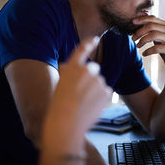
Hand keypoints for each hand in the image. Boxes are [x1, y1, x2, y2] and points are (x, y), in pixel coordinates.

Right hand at [41, 37, 111, 164]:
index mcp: (71, 68)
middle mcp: (86, 70)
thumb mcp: (60, 86)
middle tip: (80, 94)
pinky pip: (106, 92)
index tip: (94, 39)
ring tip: (82, 104)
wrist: (65, 125)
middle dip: (90, 77)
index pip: (81, 50)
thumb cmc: (58, 108)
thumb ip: (68, 75)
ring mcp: (98, 80)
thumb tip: (70, 67)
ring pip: (99, 82)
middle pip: (93, 69)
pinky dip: (101, 99)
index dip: (88, 43)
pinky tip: (90, 107)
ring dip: (94, 91)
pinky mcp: (106, 91)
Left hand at [132, 15, 164, 71]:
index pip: (153, 18)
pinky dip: (148, 50)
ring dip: (143, 40)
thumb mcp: (156, 36)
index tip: (132, 22)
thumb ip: (150, 29)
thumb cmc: (163, 46)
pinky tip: (144, 54)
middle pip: (151, 26)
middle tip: (133, 38)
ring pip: (154, 35)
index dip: (142, 19)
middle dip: (139, 31)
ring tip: (137, 46)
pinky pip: (157, 48)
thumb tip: (135, 22)